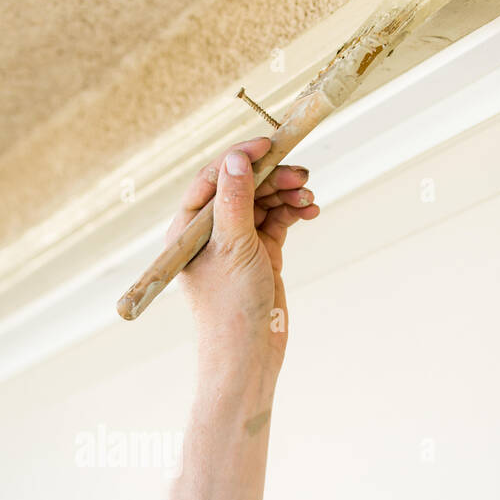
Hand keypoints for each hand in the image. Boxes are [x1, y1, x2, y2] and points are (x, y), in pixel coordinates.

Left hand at [166, 136, 318, 371]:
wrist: (248, 355)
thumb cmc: (230, 307)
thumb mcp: (233, 247)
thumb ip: (235, 201)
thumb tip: (237, 158)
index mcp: (188, 229)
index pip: (212, 178)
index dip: (240, 157)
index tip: (270, 143)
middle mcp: (210, 233)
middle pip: (242, 186)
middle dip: (272, 176)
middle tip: (301, 173)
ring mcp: (236, 243)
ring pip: (263, 202)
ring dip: (286, 194)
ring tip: (308, 196)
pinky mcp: (260, 255)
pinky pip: (277, 221)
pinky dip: (293, 212)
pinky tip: (310, 211)